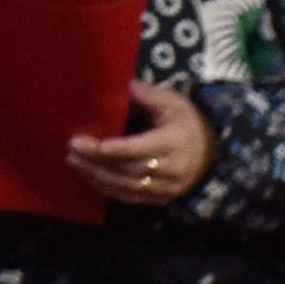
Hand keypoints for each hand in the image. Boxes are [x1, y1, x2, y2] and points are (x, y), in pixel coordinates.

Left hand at [64, 81, 209, 208]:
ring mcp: (167, 187)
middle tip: (73, 149)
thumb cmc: (188, 123)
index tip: (91, 144)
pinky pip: (131, 197)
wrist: (211, 152)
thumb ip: (149, 95)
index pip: (140, 149)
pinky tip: (91, 178)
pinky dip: (108, 189)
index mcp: (174, 143)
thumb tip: (126, 85)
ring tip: (74, 162)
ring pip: (127, 186)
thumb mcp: (174, 103)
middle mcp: (172, 169)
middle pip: (129, 169)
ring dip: (98, 176)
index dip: (116, 149)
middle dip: (98, 160)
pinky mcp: (161, 198)